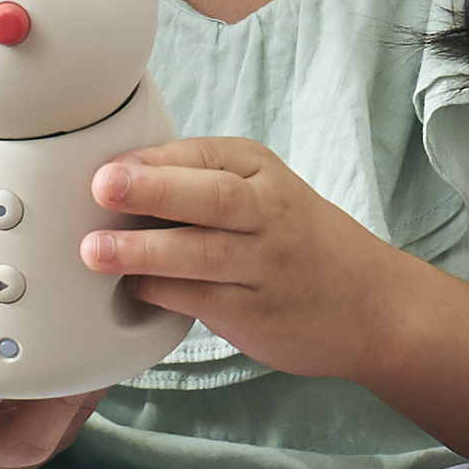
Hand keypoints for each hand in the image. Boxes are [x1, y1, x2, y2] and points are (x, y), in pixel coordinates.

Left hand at [77, 137, 412, 384]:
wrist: (372, 304)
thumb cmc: (297, 241)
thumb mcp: (262, 192)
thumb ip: (199, 182)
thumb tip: (112, 181)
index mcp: (261, 172)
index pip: (203, 155)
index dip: (152, 161)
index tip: (104, 165)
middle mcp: (269, 214)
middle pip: (211, 197)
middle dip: (154, 190)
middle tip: (102, 188)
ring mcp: (266, 266)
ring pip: (203, 253)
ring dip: (145, 251)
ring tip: (96, 251)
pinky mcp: (257, 313)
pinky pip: (202, 300)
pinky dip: (162, 293)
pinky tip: (131, 289)